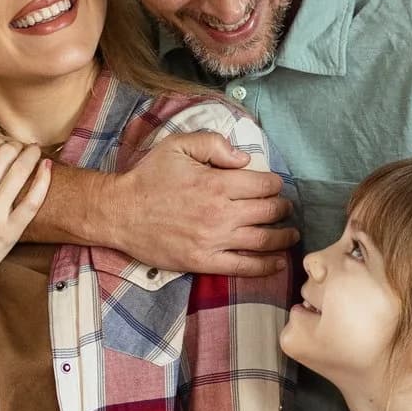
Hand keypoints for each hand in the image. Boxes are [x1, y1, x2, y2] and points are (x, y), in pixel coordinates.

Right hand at [110, 132, 296, 277]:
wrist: (120, 212)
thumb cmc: (148, 177)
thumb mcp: (177, 146)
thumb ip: (214, 144)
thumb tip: (245, 159)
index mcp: (216, 183)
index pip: (264, 184)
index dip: (274, 183)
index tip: (273, 184)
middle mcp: (220, 213)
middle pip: (269, 212)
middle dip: (282, 208)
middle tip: (284, 207)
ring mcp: (214, 240)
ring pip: (263, 240)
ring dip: (283, 236)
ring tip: (291, 233)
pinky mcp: (204, 262)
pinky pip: (244, 266)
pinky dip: (266, 266)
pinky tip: (279, 262)